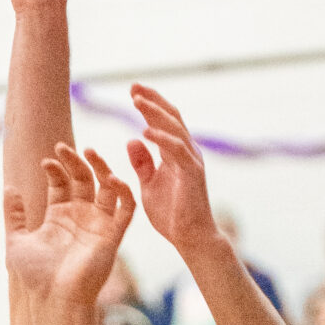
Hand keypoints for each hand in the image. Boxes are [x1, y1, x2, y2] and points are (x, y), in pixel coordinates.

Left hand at [5, 143, 134, 307]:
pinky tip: (111, 177)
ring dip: (101, 167)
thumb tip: (9, 187)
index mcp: (59, 217)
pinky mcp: (114, 234)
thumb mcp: (16, 240)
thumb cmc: (35, 276)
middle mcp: (81, 217)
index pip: (62, 183)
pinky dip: (123, 190)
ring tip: (89, 152)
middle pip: (83, 179)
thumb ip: (13, 214)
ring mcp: (99, 223)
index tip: (47, 161)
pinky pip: (126, 207)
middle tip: (64, 147)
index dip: (56, 169)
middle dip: (75, 161)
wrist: (55, 299)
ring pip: (107, 186)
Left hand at [126, 85, 222, 260]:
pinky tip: (145, 130)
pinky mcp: (192, 174)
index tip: (132, 91)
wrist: (190, 238)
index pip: (163, 121)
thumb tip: (132, 139)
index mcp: (175, 153)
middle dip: (152, 100)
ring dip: (155, 113)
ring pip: (174, 129)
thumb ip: (142, 162)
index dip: (150, 105)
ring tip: (137, 100)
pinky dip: (162, 139)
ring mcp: (191, 161)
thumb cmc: (172, 214)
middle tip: (133, 86)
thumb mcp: (149, 184)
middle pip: (170, 118)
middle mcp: (186, 151)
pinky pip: (176, 151)